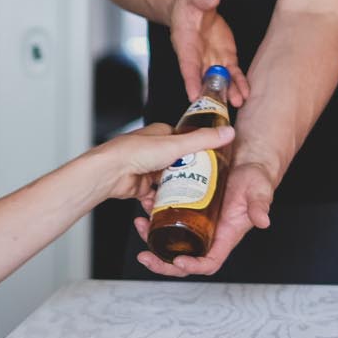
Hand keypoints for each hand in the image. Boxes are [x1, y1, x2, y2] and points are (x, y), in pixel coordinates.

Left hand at [89, 122, 235, 210]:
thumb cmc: (134, 152)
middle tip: (201, 183)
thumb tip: (227, 132)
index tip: (211, 160)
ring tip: (187, 197)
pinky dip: (160, 201)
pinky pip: (155, 196)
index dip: (198, 150)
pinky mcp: (140, 186)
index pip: (186, 140)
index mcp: (161, 134)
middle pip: (178, 164)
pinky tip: (166, 205)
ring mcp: (146, 169)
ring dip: (174, 190)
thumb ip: (203, 140)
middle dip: (187, 174)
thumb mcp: (176, 144)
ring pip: (167, 181)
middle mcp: (153, 150)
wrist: (110, 172)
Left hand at [134, 160, 277, 277]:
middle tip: (144, 256)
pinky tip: (146, 204)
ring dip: (152, 237)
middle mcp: (209, 233)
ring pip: (171, 239)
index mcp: (225, 236)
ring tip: (140, 222)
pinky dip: (153, 216)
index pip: (209, 262)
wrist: (247, 160)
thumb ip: (260, 205)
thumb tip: (263, 221)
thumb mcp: (259, 190)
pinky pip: (168, 219)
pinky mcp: (188, 207)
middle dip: (162, 261)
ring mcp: (196, 221)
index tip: (178, 261)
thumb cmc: (255, 179)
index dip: (193, 266)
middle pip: (183, 258)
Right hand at [168, 0, 248, 106]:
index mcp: (185, 44)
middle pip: (203, 79)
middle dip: (212, 93)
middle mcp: (198, 56)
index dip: (190, 80)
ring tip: (238, 103)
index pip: (187, 65)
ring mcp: (212, 58)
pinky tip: (245, 93)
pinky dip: (239, 83)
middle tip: (220, 107)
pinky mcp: (225, 56)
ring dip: (228, 92)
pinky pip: (233, 72)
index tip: (193, 96)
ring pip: (220, 79)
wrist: (194, 3)